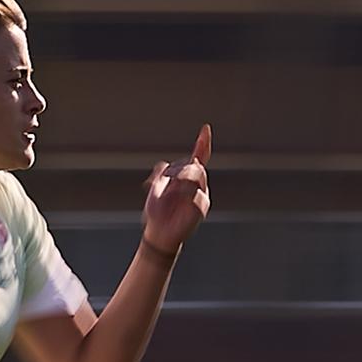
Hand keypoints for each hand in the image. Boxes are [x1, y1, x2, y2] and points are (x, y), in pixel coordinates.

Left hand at [141, 127, 212, 256]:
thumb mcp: (156, 187)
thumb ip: (162, 174)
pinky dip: (183, 196)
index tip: (206, 129)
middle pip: (195, 165)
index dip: (202, 143)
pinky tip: (176, 203)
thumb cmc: (158, 213)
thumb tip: (164, 165)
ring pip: (196, 175)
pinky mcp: (200, 207)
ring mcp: (201, 196)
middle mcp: (198, 185)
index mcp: (187, 178)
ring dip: (180, 180)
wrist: (158, 232)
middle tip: (165, 183)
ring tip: (170, 194)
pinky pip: (194, 194)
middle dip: (179, 170)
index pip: (198, 157)